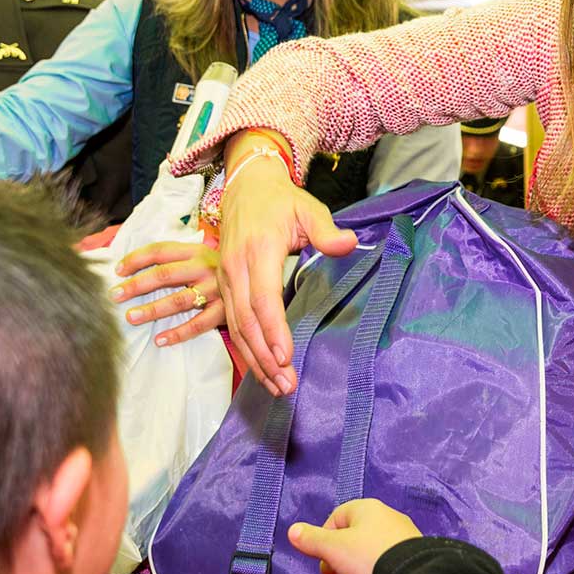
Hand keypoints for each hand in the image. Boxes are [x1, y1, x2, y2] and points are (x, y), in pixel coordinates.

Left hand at [112, 240, 222, 345]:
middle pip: (165, 274)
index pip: (160, 251)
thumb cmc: (216, 270)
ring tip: (131, 317)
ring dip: (152, 310)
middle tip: (116, 295)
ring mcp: (215, 290)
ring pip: (179, 300)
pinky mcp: (224, 311)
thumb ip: (174, 259)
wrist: (255, 280)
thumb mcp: (199, 255)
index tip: (117, 270)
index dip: (136, 259)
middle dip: (137, 285)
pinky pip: (198, 324)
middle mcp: (204, 267)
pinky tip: (160, 340)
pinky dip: (178, 333)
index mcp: (195, 251)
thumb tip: (132, 265)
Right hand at [216, 133, 356, 395]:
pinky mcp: (224, 287)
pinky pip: (231, 324)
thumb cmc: (281, 201)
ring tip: (277, 387)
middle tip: (287, 384)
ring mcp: (226, 280)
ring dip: (255, 360)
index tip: (287, 356)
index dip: (274, 330)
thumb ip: (326, 230)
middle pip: (247, 321)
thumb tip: (349, 244)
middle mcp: (236, 269)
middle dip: (265, 357)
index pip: (264, 299)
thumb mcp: (308, 207)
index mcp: (258, 250)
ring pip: (236, 328)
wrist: (246, 186)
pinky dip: (246, 350)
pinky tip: (262, 371)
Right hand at [286, 498, 420, 573]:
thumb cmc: (367, 557)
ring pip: (370, 551)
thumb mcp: (333, 549)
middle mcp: (387, 517)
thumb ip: (311, 540)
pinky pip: (387, 562)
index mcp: (367, 508)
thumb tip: (293, 531)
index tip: (320, 559)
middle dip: (339, 558)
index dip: (323, 538)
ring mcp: (404, 536)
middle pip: (354, 536)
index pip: (336, 517)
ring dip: (355, 569)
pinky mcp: (415, 556)